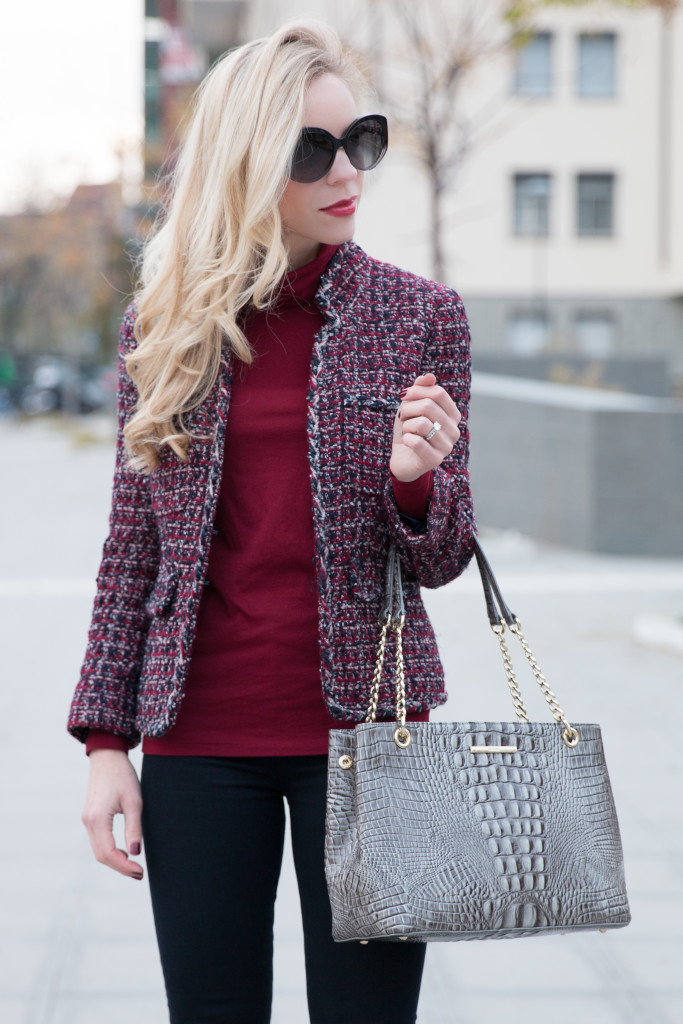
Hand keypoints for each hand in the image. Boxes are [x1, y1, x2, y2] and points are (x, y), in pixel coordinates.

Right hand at [82, 749, 143, 878]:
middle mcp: (88, 822)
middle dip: (120, 867)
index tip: (140, 871)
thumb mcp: (134, 801)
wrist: (107, 756)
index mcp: (97, 820)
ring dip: (115, 861)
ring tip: (134, 866)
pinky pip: (97, 841)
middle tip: (140, 873)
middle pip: (101, 856)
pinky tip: (124, 852)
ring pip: (98, 850)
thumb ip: (134, 828)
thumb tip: (135, 853)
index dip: (125, 866)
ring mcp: (87, 820)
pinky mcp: (90, 817)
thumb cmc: (123, 775)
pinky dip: (109, 851)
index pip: (109, 853)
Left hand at [390, 373, 461, 481]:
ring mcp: (447, 446)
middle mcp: (454, 430)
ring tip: (407, 431)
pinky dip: (406, 439)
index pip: (438, 393)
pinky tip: (407, 442)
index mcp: (452, 415)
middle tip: (402, 417)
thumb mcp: (412, 406)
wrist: (402, 458)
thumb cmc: (409, 430)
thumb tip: (429, 376)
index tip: (403, 396)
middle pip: (428, 406)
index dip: (417, 391)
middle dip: (408, 409)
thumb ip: (421, 389)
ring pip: (422, 424)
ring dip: (407, 425)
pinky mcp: (435, 460)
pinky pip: (417, 442)